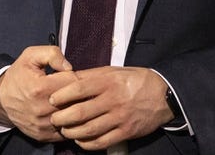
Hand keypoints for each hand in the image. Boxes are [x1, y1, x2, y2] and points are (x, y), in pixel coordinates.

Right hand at [0, 46, 75, 141]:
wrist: (1, 99)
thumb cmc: (19, 75)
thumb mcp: (31, 56)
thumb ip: (52, 55)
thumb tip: (70, 67)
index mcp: (40, 87)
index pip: (74, 83)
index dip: (76, 77)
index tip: (71, 76)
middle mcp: (42, 109)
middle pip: (77, 103)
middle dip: (80, 95)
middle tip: (75, 89)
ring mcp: (43, 125)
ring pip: (74, 120)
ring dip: (76, 110)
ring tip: (72, 101)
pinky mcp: (43, 136)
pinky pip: (66, 131)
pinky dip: (69, 124)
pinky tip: (65, 114)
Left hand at [48, 66, 172, 149]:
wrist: (163, 95)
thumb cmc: (134, 80)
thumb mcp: (112, 71)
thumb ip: (90, 75)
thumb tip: (67, 78)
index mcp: (108, 82)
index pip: (78, 89)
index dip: (61, 95)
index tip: (51, 99)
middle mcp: (113, 100)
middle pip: (81, 112)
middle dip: (62, 118)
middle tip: (53, 119)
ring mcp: (120, 118)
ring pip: (90, 129)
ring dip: (72, 132)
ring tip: (64, 130)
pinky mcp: (126, 132)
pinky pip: (103, 141)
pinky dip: (88, 143)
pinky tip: (80, 140)